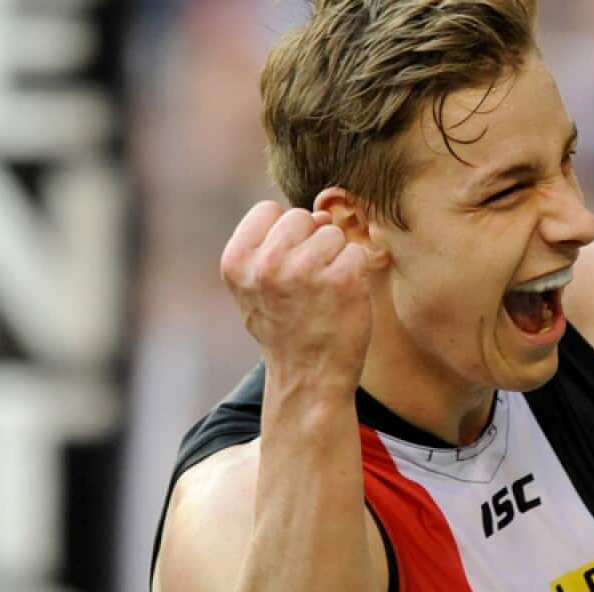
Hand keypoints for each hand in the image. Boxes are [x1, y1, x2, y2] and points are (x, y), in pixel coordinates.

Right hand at [221, 201, 373, 391]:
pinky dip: (356, 272)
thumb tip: (321, 211)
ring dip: (335, 257)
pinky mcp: (342, 280)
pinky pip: (356, 252)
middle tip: (308, 284)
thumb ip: (268, 246)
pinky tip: (343, 299)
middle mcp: (267, 263)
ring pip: (332, 232)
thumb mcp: (253, 289)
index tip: (285, 267)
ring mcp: (305, 270)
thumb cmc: (284, 330)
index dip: (283, 234)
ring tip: (324, 293)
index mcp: (237, 261)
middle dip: (310, 243)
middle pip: (301, 217)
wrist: (308, 380)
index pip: (267, 210)